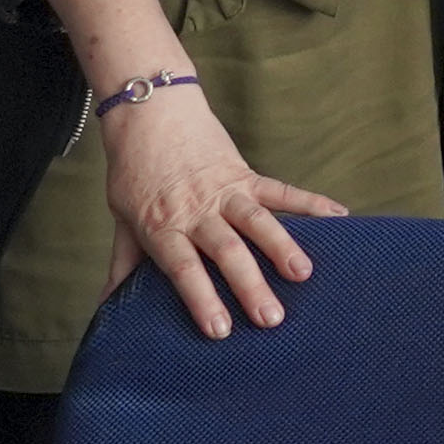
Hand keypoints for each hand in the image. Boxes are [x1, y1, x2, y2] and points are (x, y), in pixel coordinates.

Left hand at [95, 86, 344, 338]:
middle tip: (271, 318)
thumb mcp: (123, 220)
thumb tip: (106, 310)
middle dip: (249, 285)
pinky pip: (281, 190)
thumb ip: (124, 265)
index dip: (201, 298)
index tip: (220, 329)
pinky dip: (310, 202)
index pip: (184, 268)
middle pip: (226, 250)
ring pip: (256, 221)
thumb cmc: (134, 173)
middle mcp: (196, 210)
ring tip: (304, 273)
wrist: (149, 114)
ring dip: (282, 247)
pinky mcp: (245, 175)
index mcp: (164, 226)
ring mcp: (224, 191)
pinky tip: (338, 215)